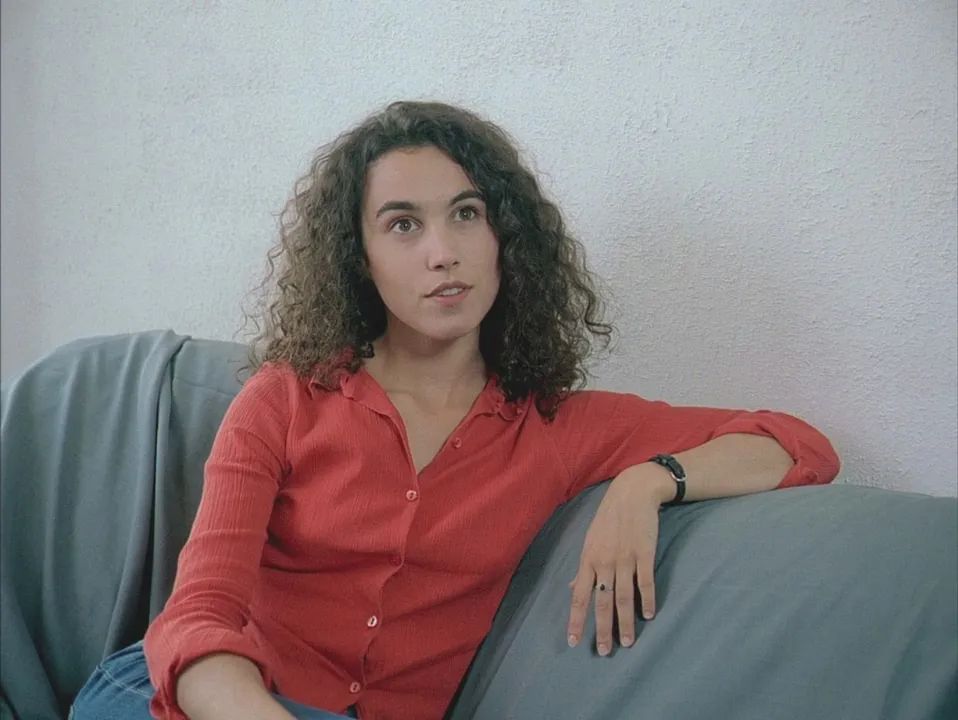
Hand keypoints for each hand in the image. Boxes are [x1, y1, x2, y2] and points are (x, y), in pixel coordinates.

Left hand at [566, 464, 670, 654]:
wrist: (632, 493)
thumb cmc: (609, 518)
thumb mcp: (590, 540)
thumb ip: (583, 567)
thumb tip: (572, 587)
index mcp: (588, 559)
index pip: (579, 595)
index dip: (576, 619)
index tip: (573, 641)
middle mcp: (604, 561)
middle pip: (601, 601)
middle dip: (602, 629)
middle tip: (603, 652)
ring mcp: (625, 558)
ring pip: (623, 597)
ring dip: (626, 622)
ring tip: (628, 642)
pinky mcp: (644, 553)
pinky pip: (645, 582)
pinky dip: (647, 600)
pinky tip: (649, 616)